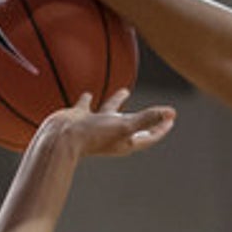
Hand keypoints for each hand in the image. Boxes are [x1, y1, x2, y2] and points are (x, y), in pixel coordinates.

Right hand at [38, 90, 175, 157]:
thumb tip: (172, 113)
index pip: (149, 135)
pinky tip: (89, 93)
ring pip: (110, 113)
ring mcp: (95, 126)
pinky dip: (88, 99)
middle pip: (133, 125)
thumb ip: (148, 119)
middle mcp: (112, 134)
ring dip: (118, 102)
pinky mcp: (79, 118)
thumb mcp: (124, 125)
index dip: (161, 128)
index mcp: (126, 141)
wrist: (59, 138)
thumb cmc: (93, 135)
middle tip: (156, 111)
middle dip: (146, 118)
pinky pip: (86, 107)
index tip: (171, 119)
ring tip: (125, 91)